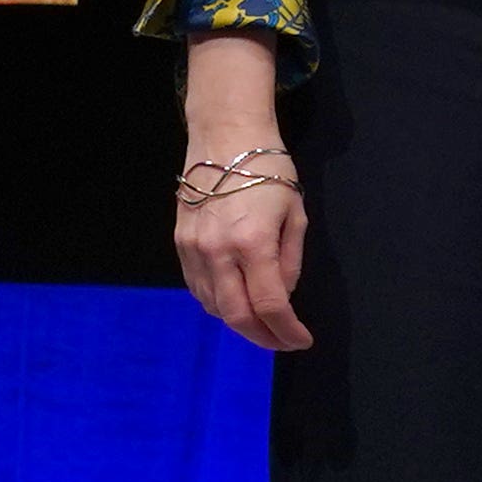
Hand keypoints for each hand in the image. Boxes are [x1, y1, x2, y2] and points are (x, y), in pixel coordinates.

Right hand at [176, 35, 311, 349]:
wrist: (225, 138)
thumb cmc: (269, 170)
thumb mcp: (294, 213)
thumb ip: (290, 259)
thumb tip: (283, 295)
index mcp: (253, 242)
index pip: (270, 303)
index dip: (287, 329)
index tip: (302, 340)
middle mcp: (218, 252)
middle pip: (236, 315)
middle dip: (261, 336)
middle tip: (281, 342)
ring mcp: (194, 250)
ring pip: (212, 305)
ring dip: (239, 323)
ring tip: (262, 326)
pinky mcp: (180, 244)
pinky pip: (197, 287)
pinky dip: (216, 304)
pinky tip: (234, 304)